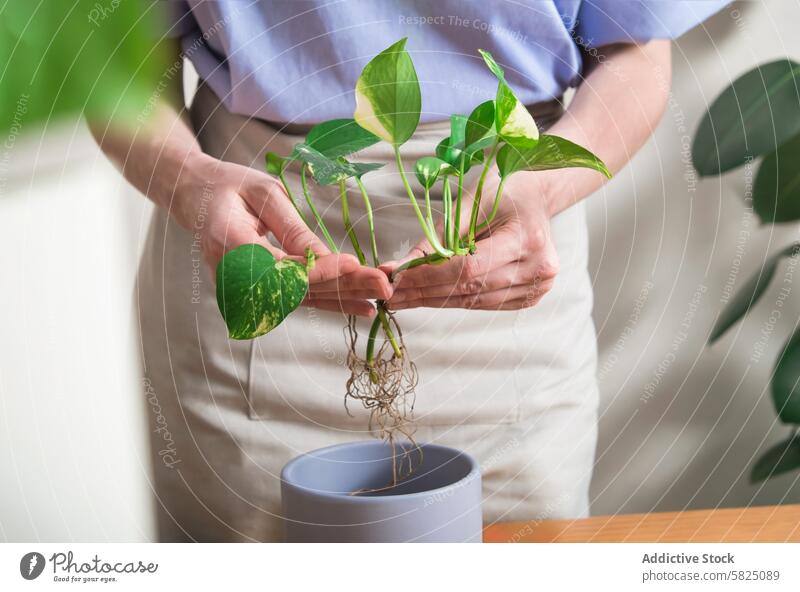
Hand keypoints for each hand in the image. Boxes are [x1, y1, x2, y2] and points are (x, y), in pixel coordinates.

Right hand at [175, 152, 390, 316]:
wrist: (195, 197)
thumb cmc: (230, 186)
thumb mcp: (264, 194)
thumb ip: (293, 228)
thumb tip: (326, 255)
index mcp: (229, 243)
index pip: (280, 268)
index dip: (319, 270)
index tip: (353, 264)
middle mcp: (232, 275)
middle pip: (295, 290)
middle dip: (343, 288)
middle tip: (383, 286)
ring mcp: (240, 289)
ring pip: (299, 300)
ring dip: (342, 298)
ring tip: (379, 297)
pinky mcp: (253, 293)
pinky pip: (294, 300)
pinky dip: (328, 302)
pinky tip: (359, 306)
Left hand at [383, 170, 557, 310]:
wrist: (536, 198)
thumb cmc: (502, 193)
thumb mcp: (467, 204)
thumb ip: (435, 239)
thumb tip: (397, 269)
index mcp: (527, 239)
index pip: (469, 268)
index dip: (428, 277)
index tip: (396, 280)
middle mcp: (538, 268)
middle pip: (469, 289)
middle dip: (424, 292)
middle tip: (390, 295)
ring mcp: (537, 286)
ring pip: (473, 302)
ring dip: (434, 301)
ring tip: (403, 299)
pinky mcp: (529, 297)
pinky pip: (482, 304)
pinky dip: (453, 300)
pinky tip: (428, 297)